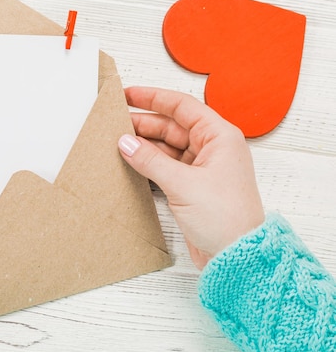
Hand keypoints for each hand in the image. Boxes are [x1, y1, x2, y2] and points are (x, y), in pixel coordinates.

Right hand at [117, 87, 263, 268]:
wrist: (237, 256)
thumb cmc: (225, 218)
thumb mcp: (183, 184)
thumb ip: (150, 161)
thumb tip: (125, 142)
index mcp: (219, 137)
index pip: (182, 106)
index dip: (153, 98)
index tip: (127, 95)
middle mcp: (212, 149)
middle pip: (172, 126)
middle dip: (143, 123)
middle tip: (114, 122)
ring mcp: (201, 168)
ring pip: (167, 147)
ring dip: (144, 145)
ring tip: (117, 142)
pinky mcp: (192, 187)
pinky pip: (166, 166)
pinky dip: (148, 164)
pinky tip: (130, 162)